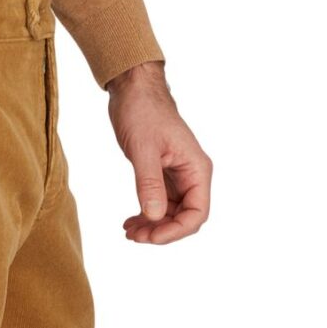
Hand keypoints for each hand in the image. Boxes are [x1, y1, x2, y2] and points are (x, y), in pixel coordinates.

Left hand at [106, 61, 211, 243]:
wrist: (133, 90)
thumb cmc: (142, 112)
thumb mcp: (143, 150)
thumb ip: (150, 184)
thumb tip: (155, 216)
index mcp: (197, 168)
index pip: (197, 213)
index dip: (175, 231)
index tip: (150, 237)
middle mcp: (192, 174)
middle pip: (185, 217)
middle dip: (161, 231)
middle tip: (134, 236)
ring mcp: (178, 175)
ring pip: (171, 213)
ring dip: (152, 225)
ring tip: (129, 230)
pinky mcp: (164, 174)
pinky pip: (160, 202)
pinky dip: (147, 213)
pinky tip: (130, 220)